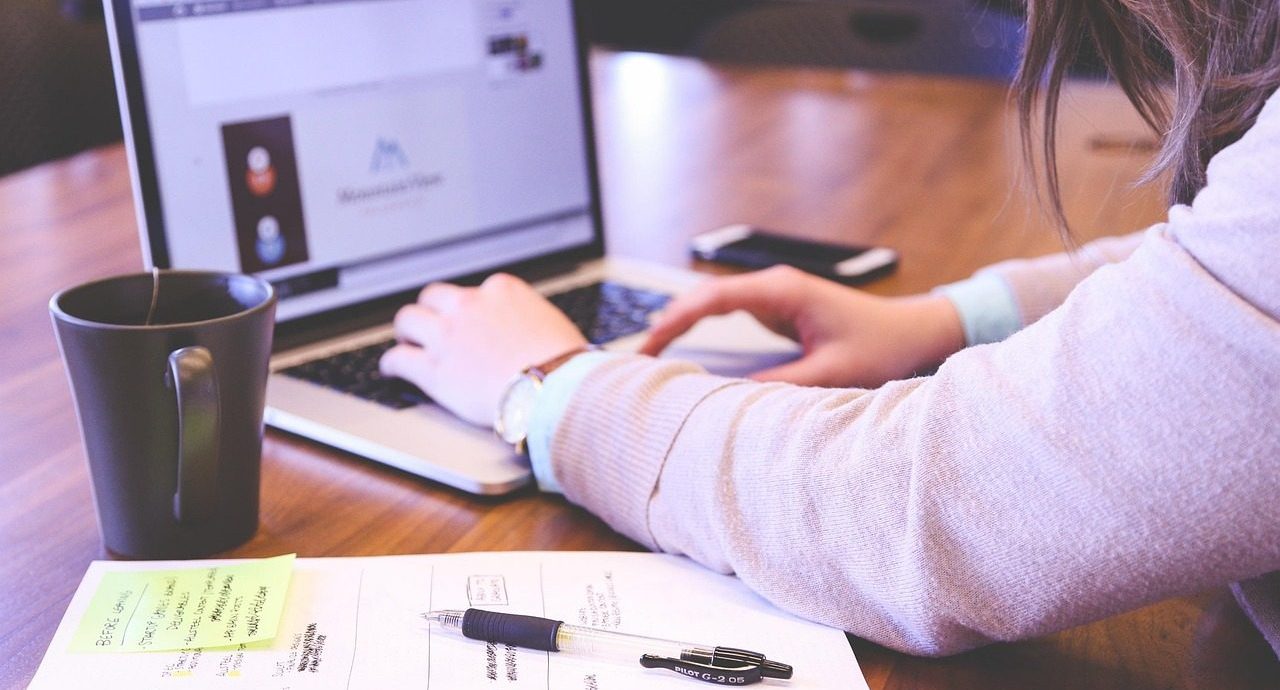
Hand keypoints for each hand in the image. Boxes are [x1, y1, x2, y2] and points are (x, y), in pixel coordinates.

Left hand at [379, 273, 586, 426]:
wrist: (554, 389)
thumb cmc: (565, 363)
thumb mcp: (551, 323)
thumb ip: (529, 319)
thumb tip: (531, 331)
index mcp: (502, 290)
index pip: (474, 291)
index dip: (467, 308)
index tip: (467, 319)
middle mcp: (470, 305)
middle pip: (433, 296)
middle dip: (430, 310)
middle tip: (429, 325)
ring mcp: (448, 336)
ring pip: (408, 320)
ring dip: (406, 331)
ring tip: (406, 341)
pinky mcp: (434, 369)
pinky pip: (398, 359)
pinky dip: (391, 364)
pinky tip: (392, 370)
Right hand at [640, 265, 964, 387]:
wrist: (914, 332)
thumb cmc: (882, 347)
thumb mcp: (830, 373)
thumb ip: (780, 385)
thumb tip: (728, 400)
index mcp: (783, 291)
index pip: (712, 299)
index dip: (675, 321)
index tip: (648, 346)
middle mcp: (774, 286)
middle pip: (703, 298)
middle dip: (667, 323)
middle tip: (636, 358)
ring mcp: (775, 296)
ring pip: (712, 304)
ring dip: (681, 325)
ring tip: (649, 356)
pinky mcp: (778, 309)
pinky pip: (728, 315)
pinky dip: (701, 330)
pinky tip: (682, 349)